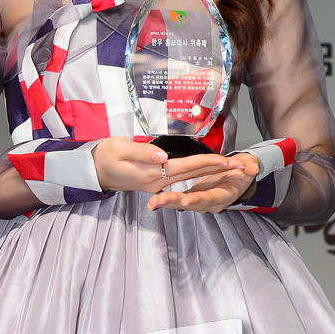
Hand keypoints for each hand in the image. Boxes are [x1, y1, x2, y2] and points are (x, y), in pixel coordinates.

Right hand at [91, 138, 244, 193]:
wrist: (94, 171)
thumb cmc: (105, 156)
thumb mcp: (119, 149)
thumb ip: (142, 153)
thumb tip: (163, 156)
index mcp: (151, 173)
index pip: (185, 167)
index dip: (205, 163)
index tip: (224, 160)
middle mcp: (158, 182)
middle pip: (193, 175)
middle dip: (217, 171)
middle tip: (240, 167)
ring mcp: (157, 184)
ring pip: (189, 178)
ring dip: (211, 174)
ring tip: (231, 169)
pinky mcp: (156, 182)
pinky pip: (181, 179)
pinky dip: (198, 174)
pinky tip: (209, 172)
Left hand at [146, 152, 259, 213]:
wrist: (240, 174)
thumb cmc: (244, 169)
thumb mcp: (250, 165)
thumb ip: (251, 166)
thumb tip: (250, 167)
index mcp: (224, 195)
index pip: (210, 198)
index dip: (199, 199)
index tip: (187, 200)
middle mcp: (210, 201)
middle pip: (192, 203)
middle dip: (175, 202)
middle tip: (159, 201)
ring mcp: (200, 200)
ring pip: (182, 204)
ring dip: (166, 203)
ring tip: (152, 202)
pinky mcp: (193, 196)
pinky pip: (178, 200)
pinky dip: (166, 201)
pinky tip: (152, 201)